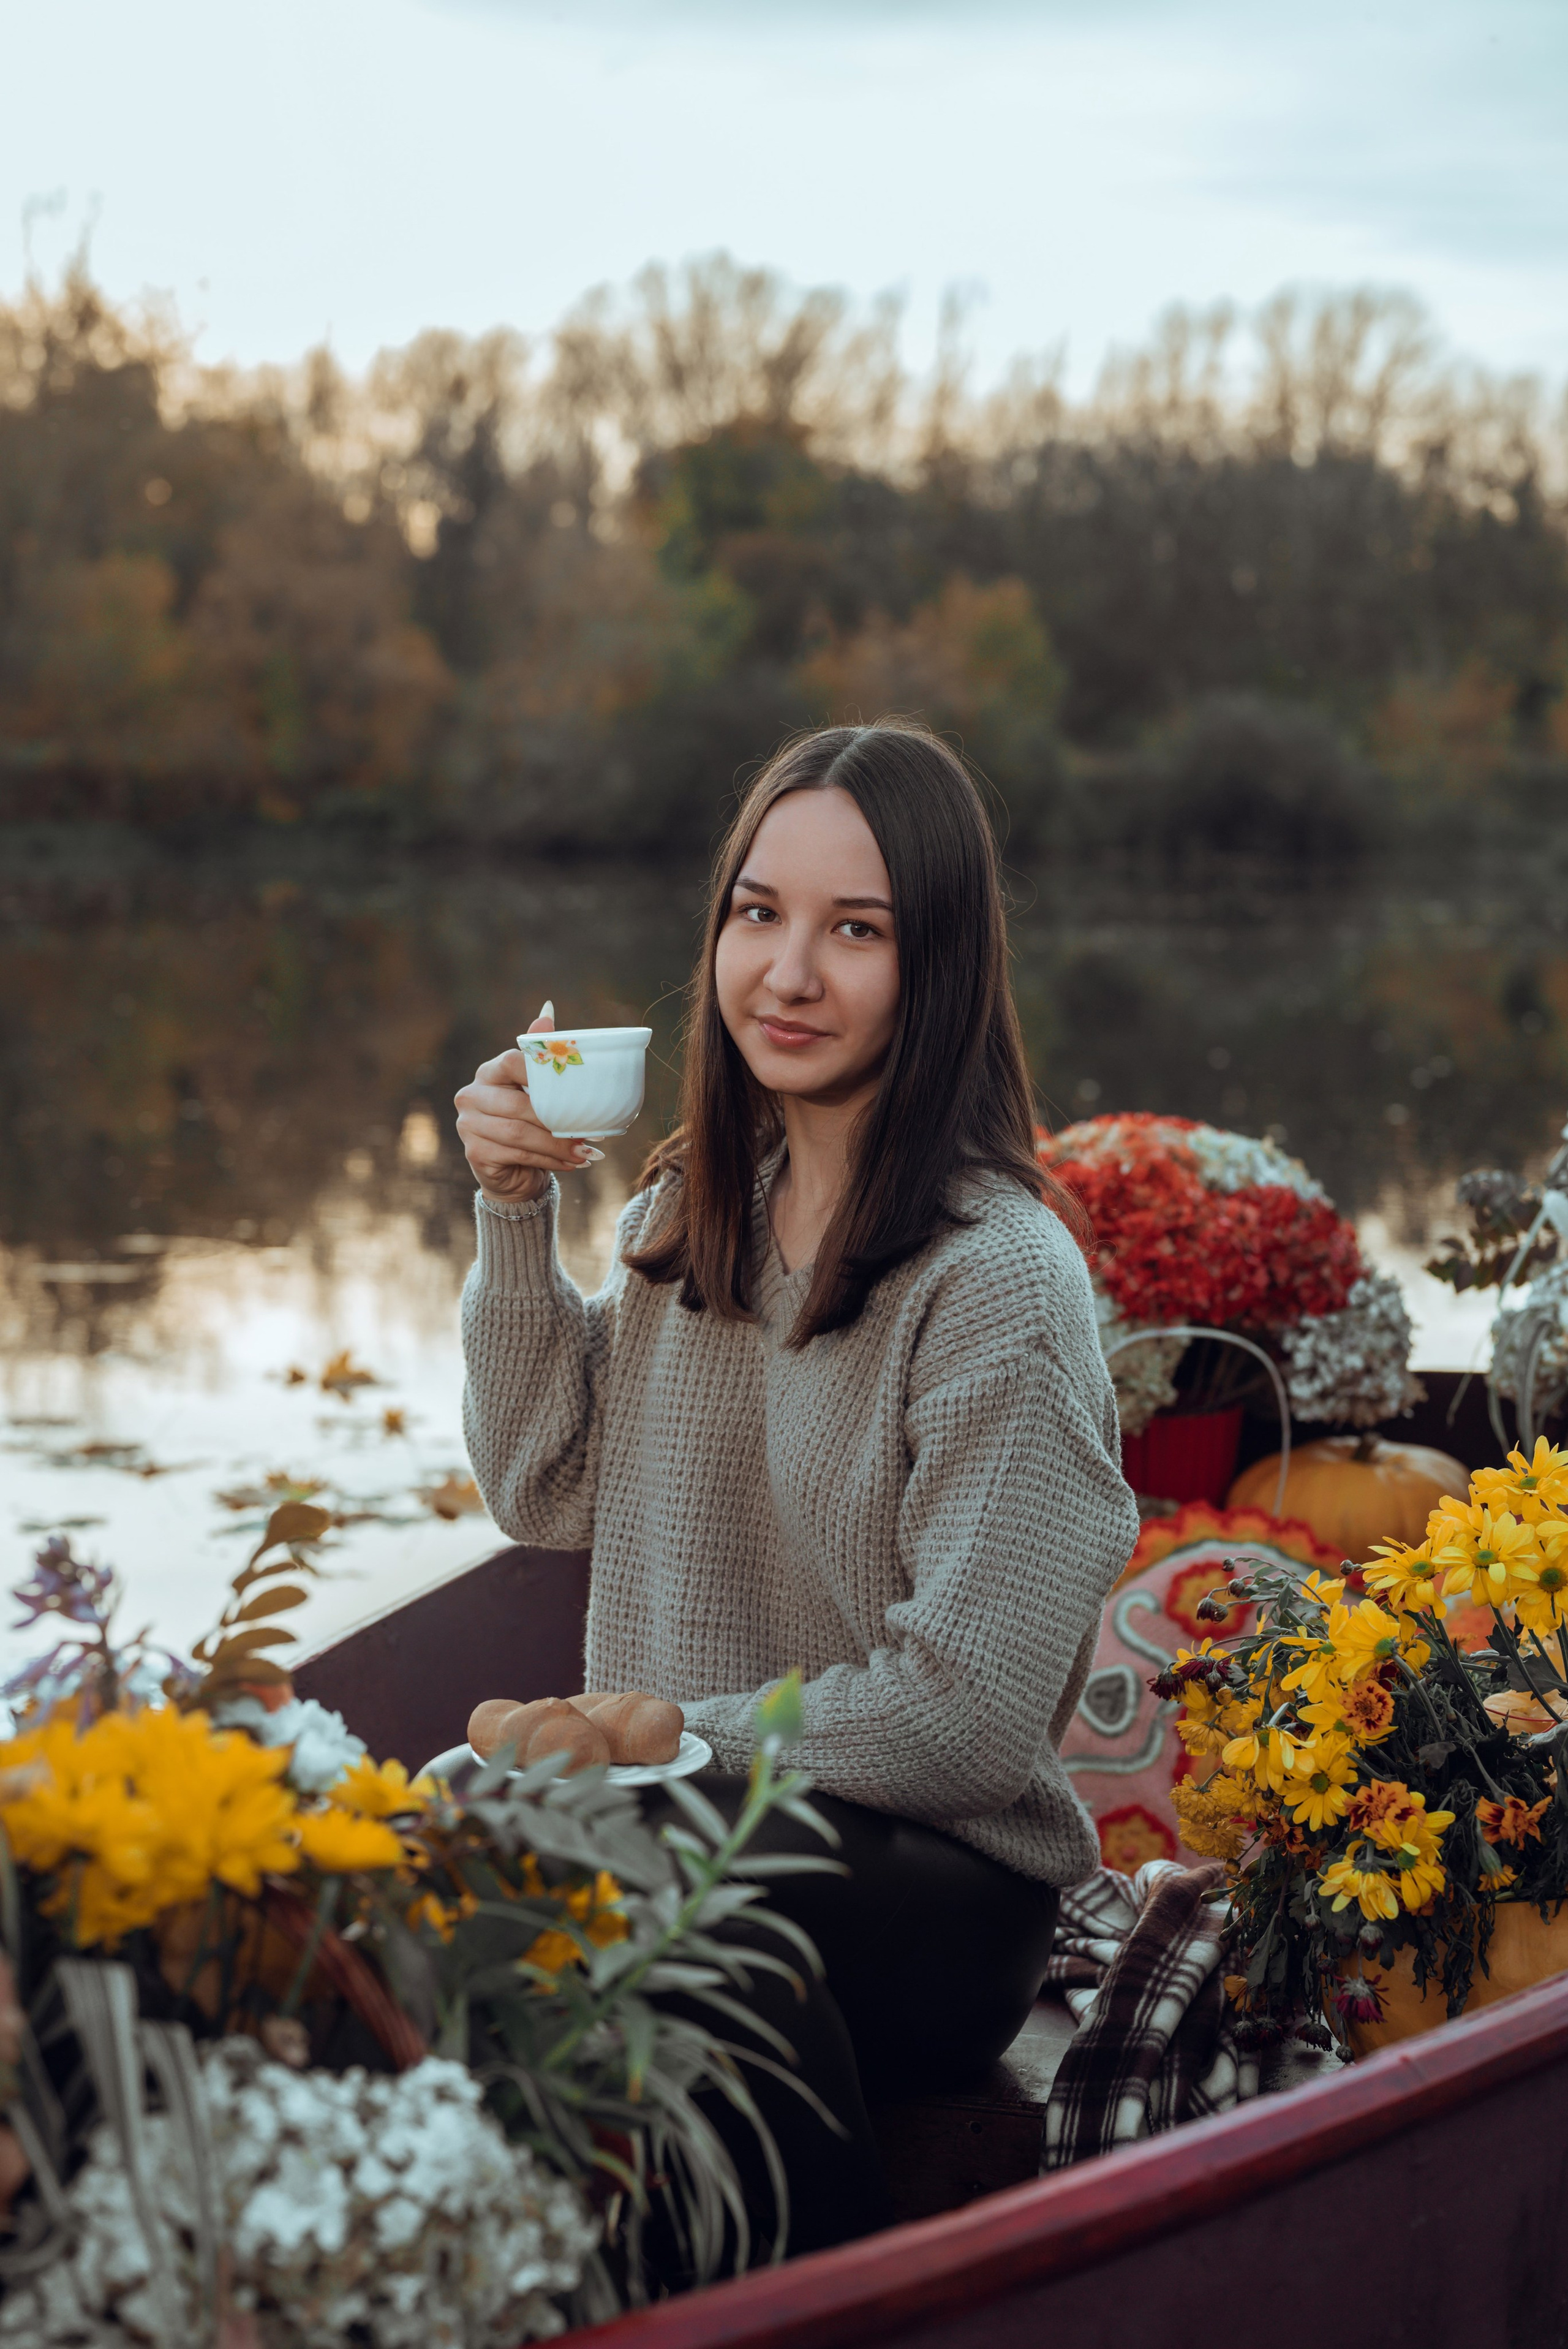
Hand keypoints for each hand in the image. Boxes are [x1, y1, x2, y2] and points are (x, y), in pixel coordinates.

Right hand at [454, 1002, 601, 1204]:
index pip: (511, 1062)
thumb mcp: (537, 1089)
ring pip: (519, 1133)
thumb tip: (548, 1008)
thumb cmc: (529, 1123)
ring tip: (584, 1150)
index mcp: (488, 1072)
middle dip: (557, 1120)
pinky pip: (516, 1154)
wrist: (514, 1170)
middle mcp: (471, 1095)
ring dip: (557, 1144)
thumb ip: (541, 1053)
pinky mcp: (475, 1153)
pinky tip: (571, 1163)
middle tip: (590, 1131)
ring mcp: (468, 1125)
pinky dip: (549, 1160)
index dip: (539, 1071)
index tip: (571, 1086)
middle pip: (518, 1105)